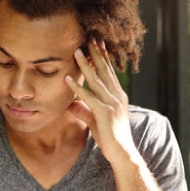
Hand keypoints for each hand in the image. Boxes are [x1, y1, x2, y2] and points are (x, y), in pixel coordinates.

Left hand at [65, 40, 135, 167]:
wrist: (121, 153)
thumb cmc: (110, 139)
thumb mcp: (95, 121)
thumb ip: (84, 110)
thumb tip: (70, 104)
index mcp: (117, 96)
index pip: (109, 72)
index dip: (102, 57)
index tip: (97, 43)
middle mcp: (116, 96)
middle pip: (104, 70)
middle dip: (96, 53)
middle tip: (89, 37)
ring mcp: (111, 104)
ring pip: (96, 80)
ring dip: (85, 65)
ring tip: (76, 51)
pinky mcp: (104, 113)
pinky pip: (88, 97)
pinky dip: (77, 88)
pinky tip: (68, 79)